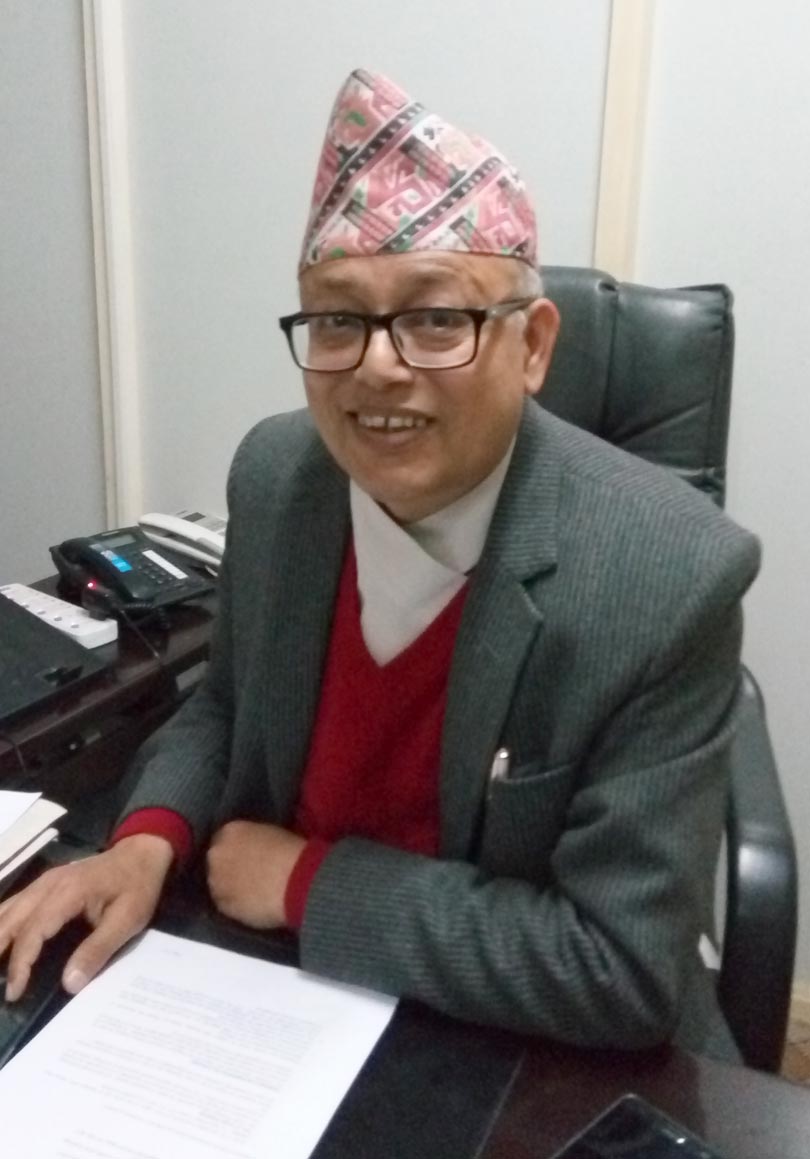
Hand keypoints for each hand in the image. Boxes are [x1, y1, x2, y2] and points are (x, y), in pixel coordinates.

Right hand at [0, 834, 173, 1001]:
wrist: (142, 853)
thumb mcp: (128, 920)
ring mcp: (44, 881)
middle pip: (10, 918)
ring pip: (7, 909)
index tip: (15, 992)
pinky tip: (0, 941)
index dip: (21, 963)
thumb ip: (97, 950)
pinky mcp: (44, 884)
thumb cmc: (137, 886)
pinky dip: (2, 923)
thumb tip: (69, 984)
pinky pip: (14, 903)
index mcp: (68, 892)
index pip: (34, 930)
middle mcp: (48, 884)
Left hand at [206, 821, 304, 928]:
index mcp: (230, 831)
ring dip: (230, 887)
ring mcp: (216, 881)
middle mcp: (216, 853)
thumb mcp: (270, 834)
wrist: (295, 881)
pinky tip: (252, 905)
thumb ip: (252, 841)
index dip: (236, 849)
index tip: (247, 856)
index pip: (224, 838)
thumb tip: (251, 851)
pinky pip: (225, 904)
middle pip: (217, 861)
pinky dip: (235, 905)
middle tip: (248, 874)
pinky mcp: (222, 905)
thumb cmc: (291, 852)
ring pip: (218, 884)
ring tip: (251, 892)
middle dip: (228, 867)